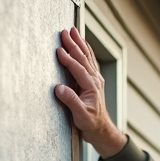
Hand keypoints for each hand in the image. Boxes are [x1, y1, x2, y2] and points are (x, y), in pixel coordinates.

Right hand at [55, 27, 127, 158]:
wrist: (101, 129)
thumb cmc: (91, 123)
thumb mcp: (80, 115)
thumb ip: (71, 101)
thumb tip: (59, 89)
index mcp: (91, 86)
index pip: (78, 68)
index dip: (68, 59)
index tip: (58, 50)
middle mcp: (95, 80)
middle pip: (83, 57)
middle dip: (74, 43)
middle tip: (65, 31)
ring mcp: (96, 79)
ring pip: (87, 56)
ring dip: (80, 43)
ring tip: (73, 31)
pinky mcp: (94, 81)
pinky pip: (89, 61)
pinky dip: (85, 50)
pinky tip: (82, 44)